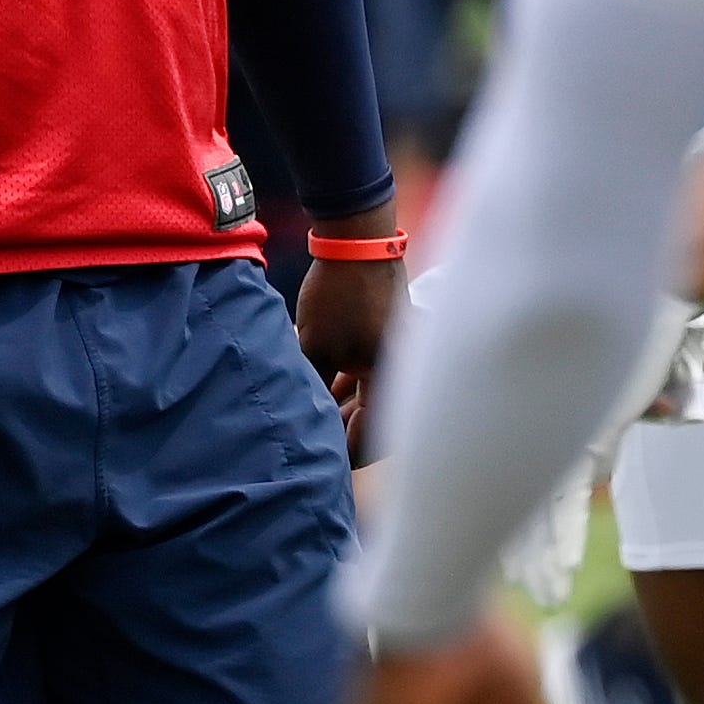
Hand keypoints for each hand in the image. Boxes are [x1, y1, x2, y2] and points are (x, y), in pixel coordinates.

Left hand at [296, 211, 401, 449]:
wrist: (358, 240)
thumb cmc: (338, 296)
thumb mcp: (315, 349)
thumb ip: (312, 391)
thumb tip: (302, 426)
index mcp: (391, 381)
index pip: (371, 439)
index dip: (343, 456)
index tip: (317, 463)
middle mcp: (401, 372)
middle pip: (373, 421)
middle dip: (343, 434)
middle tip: (311, 444)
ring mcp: (395, 355)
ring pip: (368, 396)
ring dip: (343, 409)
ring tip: (311, 418)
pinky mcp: (385, 338)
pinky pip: (368, 374)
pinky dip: (348, 385)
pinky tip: (323, 388)